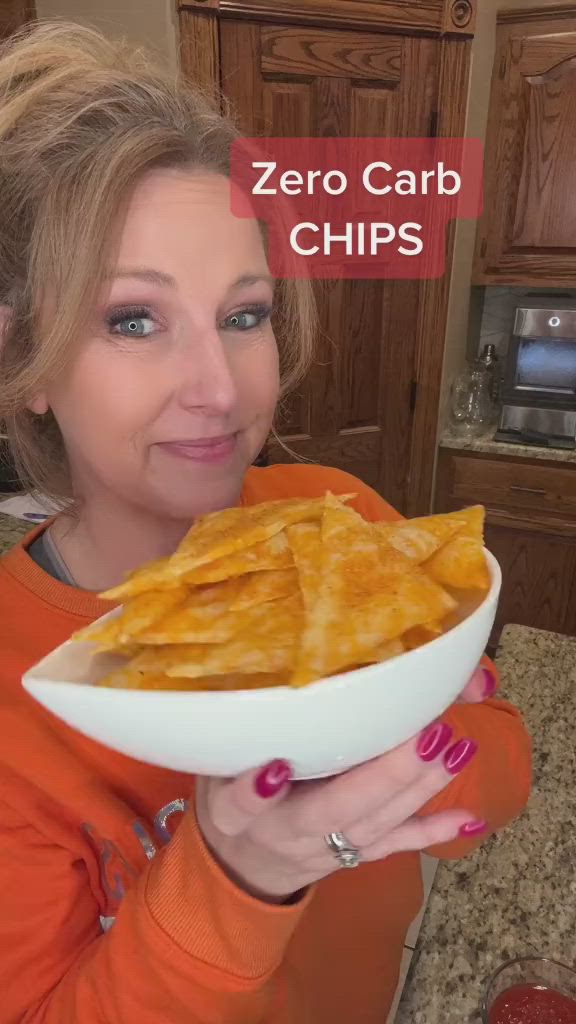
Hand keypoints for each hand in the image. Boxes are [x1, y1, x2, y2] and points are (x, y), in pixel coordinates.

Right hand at [195, 663, 493, 903]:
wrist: (244, 864)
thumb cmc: (232, 789)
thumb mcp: (217, 762)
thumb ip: (239, 724)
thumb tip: (266, 662)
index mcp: (236, 809)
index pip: (239, 805)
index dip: (255, 792)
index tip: (275, 768)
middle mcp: (284, 832)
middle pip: (333, 811)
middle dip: (383, 776)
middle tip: (428, 734)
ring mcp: (323, 849)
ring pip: (374, 824)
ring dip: (418, 788)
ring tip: (456, 747)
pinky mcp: (352, 857)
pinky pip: (395, 846)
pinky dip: (432, 832)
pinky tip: (470, 820)